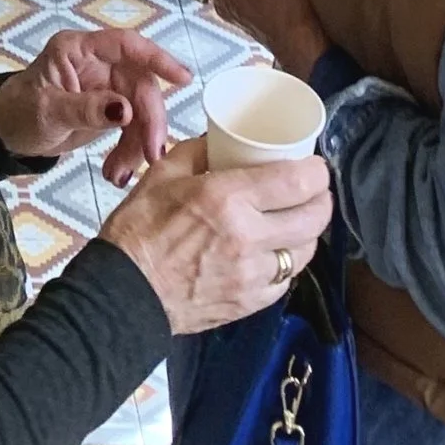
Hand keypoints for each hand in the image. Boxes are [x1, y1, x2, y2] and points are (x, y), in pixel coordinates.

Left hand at [0, 30, 190, 185]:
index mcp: (79, 50)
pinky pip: (132, 128)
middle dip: (149, 121)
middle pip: (140, 85)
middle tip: (151, 156)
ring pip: (140, 110)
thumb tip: (125, 110)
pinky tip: (117, 171)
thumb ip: (86, 109)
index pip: (126, 46)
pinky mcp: (109, 110)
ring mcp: (105, 87)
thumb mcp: (48, 111)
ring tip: (120, 173)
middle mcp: (98, 64)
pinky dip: (128, 150)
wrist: (9, 134)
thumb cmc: (20, 111)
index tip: (183, 78)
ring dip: (137, 143)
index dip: (157, 58)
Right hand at [102, 136, 332, 334]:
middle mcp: (247, 237)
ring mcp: (252, 276)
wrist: (123, 294)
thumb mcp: (163, 173)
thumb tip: (222, 140)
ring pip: (305, 252)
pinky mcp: (249, 303)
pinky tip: (274, 252)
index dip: (317, 172)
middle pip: (314, 218)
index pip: (298, 182)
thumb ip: (199, 151)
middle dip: (322, 199)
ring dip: (307, 233)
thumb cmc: (138, 230)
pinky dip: (286, 263)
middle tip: (313, 190)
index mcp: (227, 198)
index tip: (315, 166)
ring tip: (296, 220)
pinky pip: (285, 280)